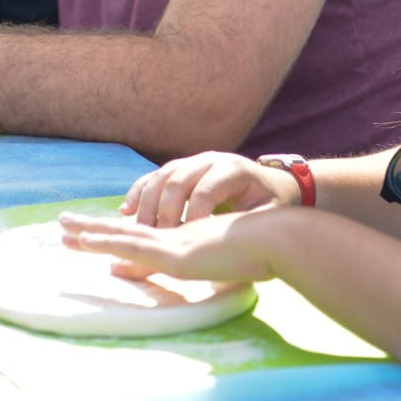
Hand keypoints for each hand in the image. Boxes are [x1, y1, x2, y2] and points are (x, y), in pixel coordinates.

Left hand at [59, 209, 277, 283]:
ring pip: (123, 235)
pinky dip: (109, 243)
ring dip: (91, 233)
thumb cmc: (257, 254)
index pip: (140, 239)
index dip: (114, 236)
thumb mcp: (221, 265)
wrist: (275, 239)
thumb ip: (201, 269)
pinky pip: (134, 247)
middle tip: (62, 226)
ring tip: (63, 230)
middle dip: (91, 229)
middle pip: (124, 232)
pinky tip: (89, 242)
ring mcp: (172, 243)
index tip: (89, 236)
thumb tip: (182, 277)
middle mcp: (172, 238)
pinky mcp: (175, 252)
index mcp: (181, 243)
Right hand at [120, 151, 298, 226]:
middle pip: (178, 180)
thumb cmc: (272, 206)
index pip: (206, 190)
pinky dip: (139, 193)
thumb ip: (254, 223)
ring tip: (138, 230)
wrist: (274, 186)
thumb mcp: (271, 214)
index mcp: (233, 170)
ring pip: (162, 177)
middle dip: (165, 210)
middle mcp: (210, 160)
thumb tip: (237, 239)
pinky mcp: (181, 169)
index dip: (195, 215)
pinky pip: (154, 177)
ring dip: (147, 204)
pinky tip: (126, 211)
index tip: (188, 240)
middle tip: (158, 238)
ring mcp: (193, 162)